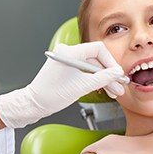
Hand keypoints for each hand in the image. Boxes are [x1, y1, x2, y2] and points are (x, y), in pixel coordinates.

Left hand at [0, 42, 124, 127]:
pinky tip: (103, 88)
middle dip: (108, 74)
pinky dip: (93, 79)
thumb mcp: (82, 87)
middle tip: (119, 85)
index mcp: (70, 52)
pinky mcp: (65, 68)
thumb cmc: (51, 95)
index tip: (118, 74)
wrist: (33, 104)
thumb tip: (116, 73)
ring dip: (102, 78)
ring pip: (91, 66)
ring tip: (113, 91)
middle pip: (95, 58)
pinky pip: (84, 70)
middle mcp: (67, 52)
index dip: (111, 62)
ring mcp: (66, 60)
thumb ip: (102, 78)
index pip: (98, 49)